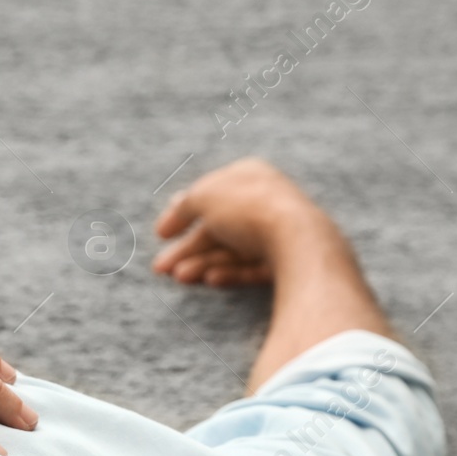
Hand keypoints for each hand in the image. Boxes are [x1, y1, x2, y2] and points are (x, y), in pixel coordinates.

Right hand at [151, 158, 336, 286]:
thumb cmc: (247, 209)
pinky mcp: (287, 262)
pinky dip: (230, 273)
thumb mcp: (203, 197)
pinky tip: (211, 280)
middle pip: (218, 228)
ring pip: (232, 250)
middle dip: (187, 248)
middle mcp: (265, 200)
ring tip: (181, 277)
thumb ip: (186, 203)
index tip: (160, 234)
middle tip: (161, 268)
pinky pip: (253, 267)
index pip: (210, 194)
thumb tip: (177, 206)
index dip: (182, 213)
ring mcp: (278, 232)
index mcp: (249, 175)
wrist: (296, 239)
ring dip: (202, 263)